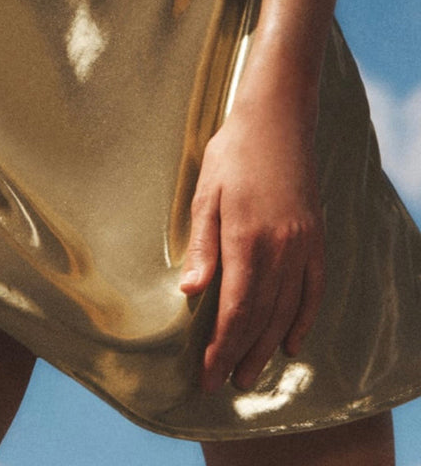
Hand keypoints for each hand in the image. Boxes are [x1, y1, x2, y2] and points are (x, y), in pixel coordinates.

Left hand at [179, 77, 324, 392]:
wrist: (277, 121)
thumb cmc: (232, 154)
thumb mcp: (205, 194)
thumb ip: (202, 246)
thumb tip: (189, 293)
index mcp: (246, 239)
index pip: (235, 311)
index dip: (221, 347)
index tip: (206, 373)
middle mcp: (280, 249)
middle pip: (262, 318)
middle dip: (242, 355)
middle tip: (225, 383)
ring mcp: (302, 244)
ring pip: (287, 310)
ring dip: (269, 346)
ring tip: (252, 373)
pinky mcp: (315, 237)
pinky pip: (314, 289)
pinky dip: (304, 319)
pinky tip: (292, 341)